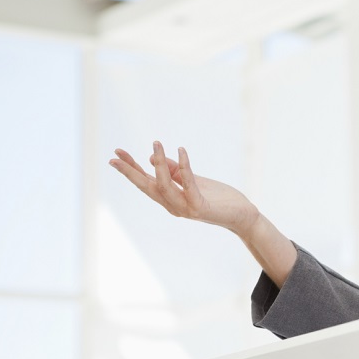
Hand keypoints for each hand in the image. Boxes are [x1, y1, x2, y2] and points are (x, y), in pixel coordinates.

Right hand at [109, 142, 259, 236]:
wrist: (242, 215)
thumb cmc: (218, 198)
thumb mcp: (194, 180)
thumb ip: (175, 171)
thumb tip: (152, 157)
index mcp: (170, 199)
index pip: (146, 182)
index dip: (131, 168)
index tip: (116, 153)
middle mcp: (173, 206)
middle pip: (147, 187)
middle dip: (130, 171)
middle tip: (115, 156)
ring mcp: (185, 209)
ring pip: (164, 186)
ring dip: (159, 164)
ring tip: (156, 143)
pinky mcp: (200, 208)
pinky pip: (189, 184)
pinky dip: (184, 167)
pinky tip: (182, 151)